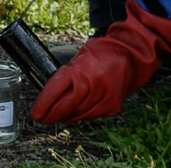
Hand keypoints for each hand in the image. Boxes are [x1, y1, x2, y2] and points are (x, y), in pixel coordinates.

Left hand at [31, 0, 170, 123]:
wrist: (134, 55)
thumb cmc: (104, 52)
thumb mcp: (81, 56)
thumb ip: (67, 74)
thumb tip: (50, 93)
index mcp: (81, 70)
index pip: (55, 92)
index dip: (43, 105)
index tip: (35, 113)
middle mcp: (92, 86)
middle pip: (64, 108)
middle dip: (51, 115)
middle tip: (42, 118)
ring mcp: (103, 98)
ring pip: (76, 115)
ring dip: (65, 116)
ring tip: (57, 114)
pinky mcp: (111, 107)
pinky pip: (90, 116)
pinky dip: (80, 114)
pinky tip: (75, 111)